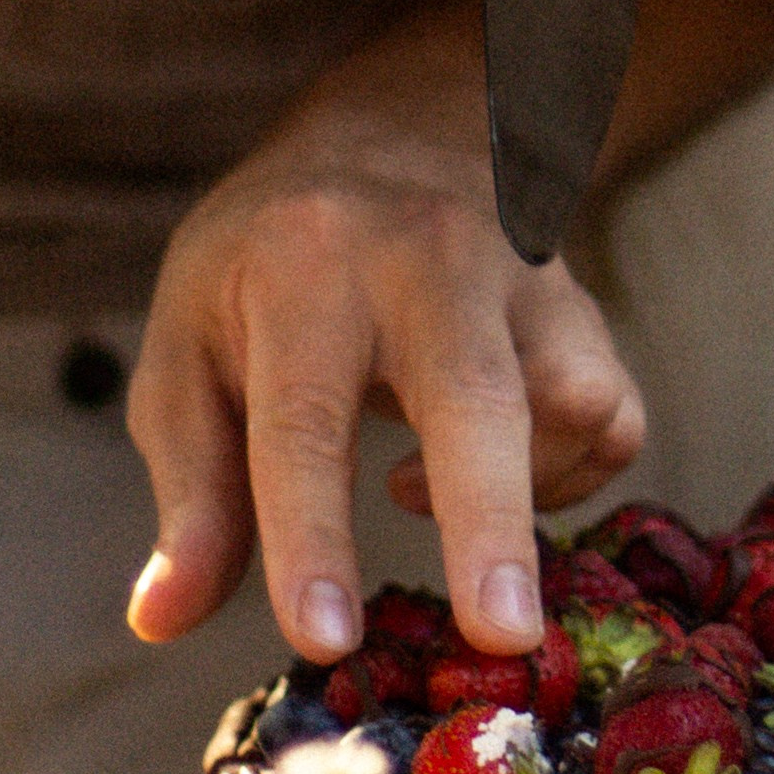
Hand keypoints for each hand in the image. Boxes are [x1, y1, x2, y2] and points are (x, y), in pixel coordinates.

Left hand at [124, 17, 644, 663]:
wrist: (391, 132)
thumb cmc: (269, 270)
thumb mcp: (192, 353)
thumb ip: (191, 492)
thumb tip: (161, 621)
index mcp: (303, 267)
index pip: (304, 421)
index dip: (312, 539)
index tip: (325, 641)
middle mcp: (425, 258)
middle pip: (476, 399)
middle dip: (488, 523)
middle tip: (499, 637)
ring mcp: (521, 277)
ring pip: (570, 403)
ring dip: (517, 496)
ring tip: (416, 494)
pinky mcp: (584, 310)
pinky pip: (612, 420)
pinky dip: (565, 478)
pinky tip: (490, 473)